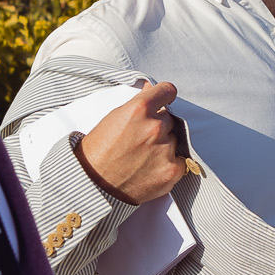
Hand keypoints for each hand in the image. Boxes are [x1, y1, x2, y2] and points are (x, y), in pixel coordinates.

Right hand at [75, 81, 187, 204]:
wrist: (93, 185)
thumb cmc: (99, 151)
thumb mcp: (114, 118)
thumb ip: (137, 103)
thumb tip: (151, 88)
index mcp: (139, 109)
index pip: (167, 91)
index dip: (163, 96)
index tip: (162, 102)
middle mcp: (154, 127)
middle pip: (169, 119)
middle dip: (158, 126)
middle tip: (140, 140)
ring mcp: (165, 149)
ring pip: (174, 140)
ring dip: (163, 146)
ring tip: (142, 157)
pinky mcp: (172, 170)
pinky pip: (180, 160)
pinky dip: (169, 164)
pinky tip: (151, 169)